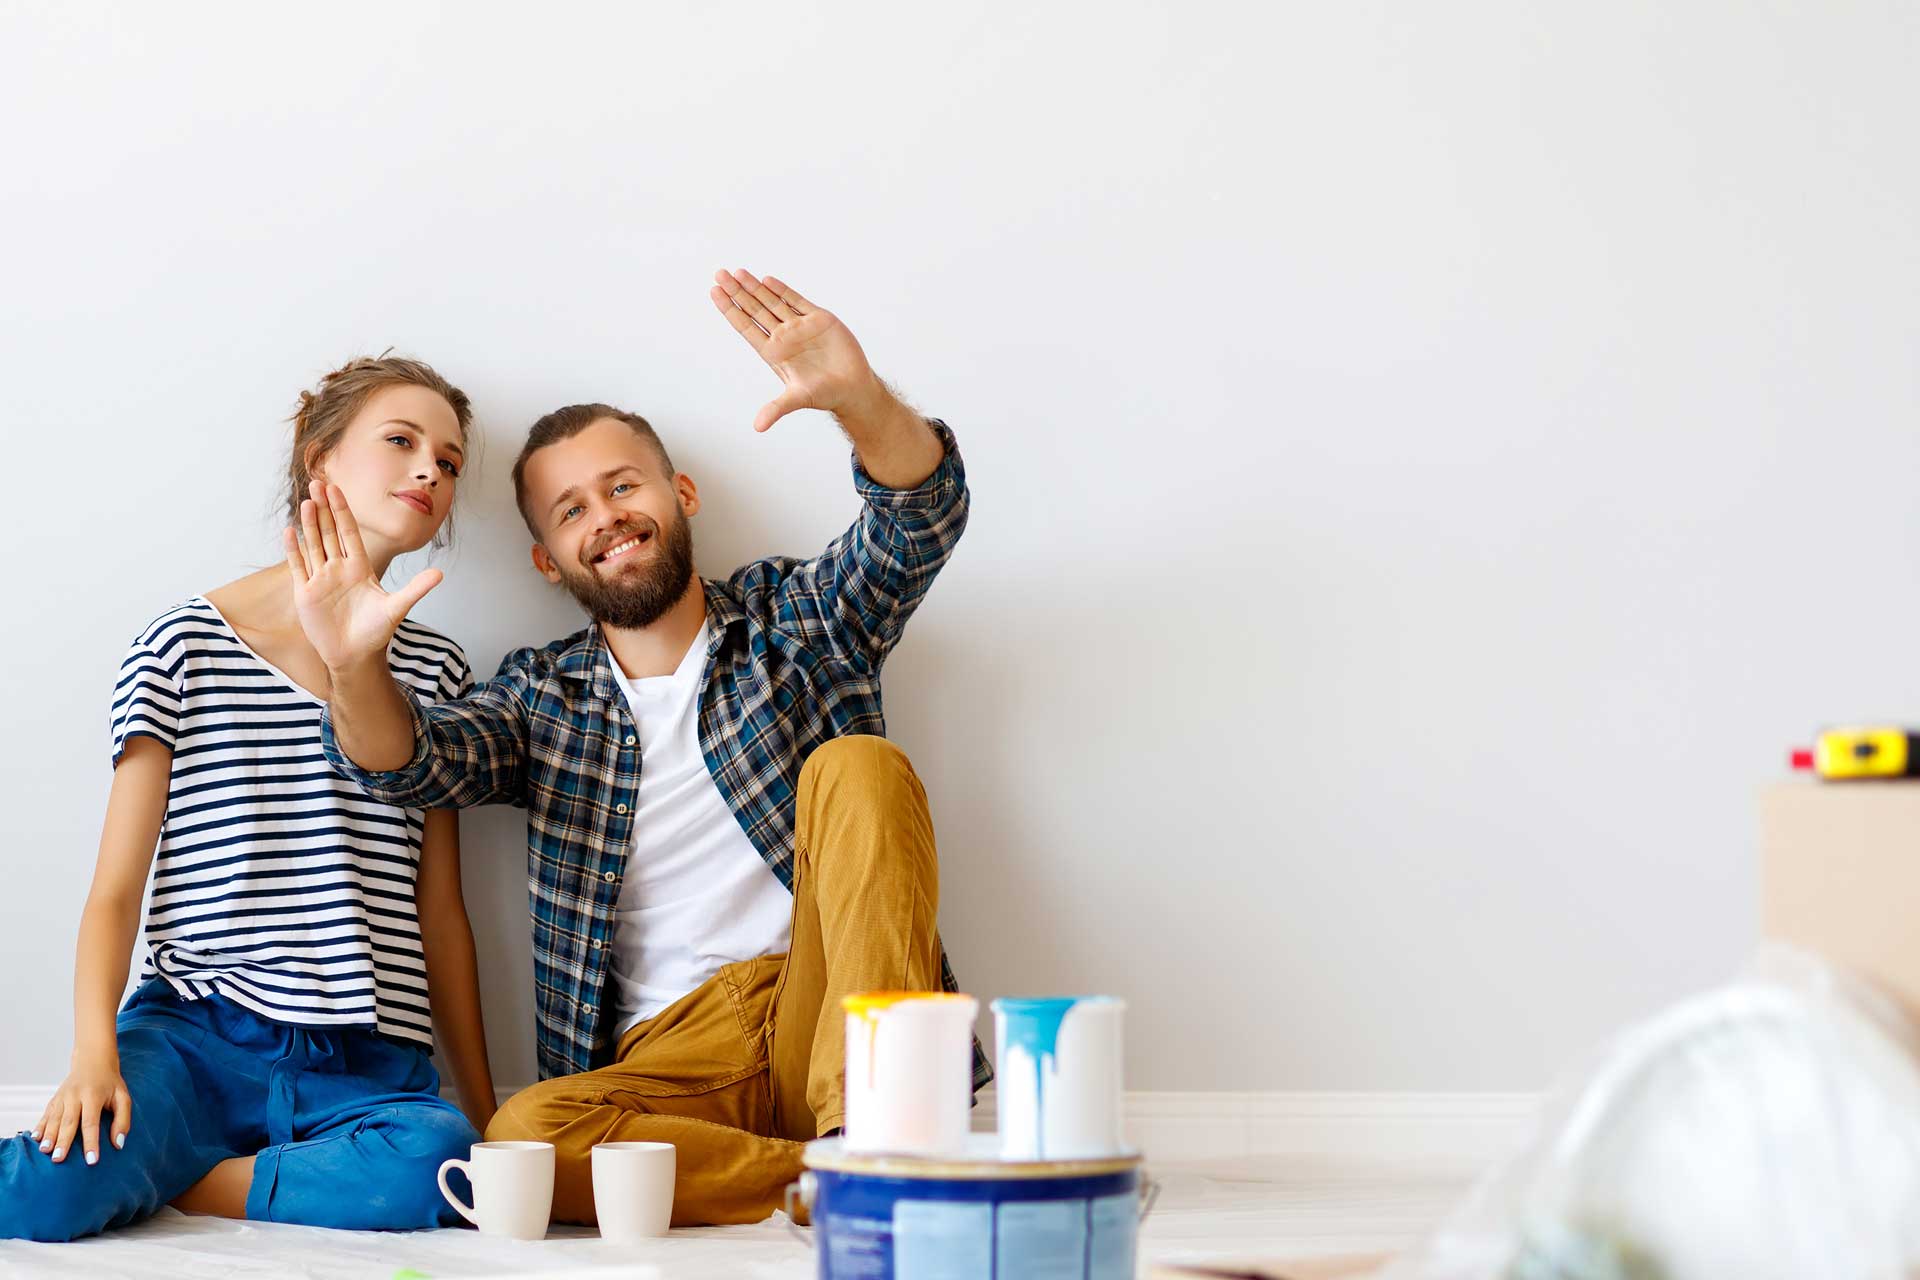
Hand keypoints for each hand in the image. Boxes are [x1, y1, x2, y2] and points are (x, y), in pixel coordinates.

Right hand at [33, 1053, 129, 1165]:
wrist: (93, 1061)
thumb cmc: (110, 1083)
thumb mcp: (123, 1097)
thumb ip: (123, 1120)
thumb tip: (118, 1144)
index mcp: (93, 1096)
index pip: (91, 1123)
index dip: (91, 1142)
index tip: (91, 1160)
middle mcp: (75, 1096)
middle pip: (68, 1122)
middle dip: (63, 1142)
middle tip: (59, 1160)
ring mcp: (62, 1096)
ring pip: (54, 1118)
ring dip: (48, 1136)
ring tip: (45, 1151)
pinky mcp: (55, 1099)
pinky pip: (46, 1114)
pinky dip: (40, 1126)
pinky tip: (35, 1138)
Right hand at [284, 480, 441, 673]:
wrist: (355, 656)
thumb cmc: (376, 632)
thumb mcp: (396, 608)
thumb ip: (415, 589)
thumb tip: (440, 573)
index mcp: (360, 567)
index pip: (349, 532)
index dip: (343, 511)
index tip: (337, 488)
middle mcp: (339, 569)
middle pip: (329, 532)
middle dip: (324, 508)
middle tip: (318, 482)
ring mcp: (320, 579)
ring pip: (313, 544)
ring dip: (309, 523)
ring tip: (307, 500)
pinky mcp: (305, 593)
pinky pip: (297, 566)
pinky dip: (293, 549)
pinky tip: (289, 530)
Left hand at [709, 269, 884, 432]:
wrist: (852, 387)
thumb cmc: (824, 395)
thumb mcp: (797, 400)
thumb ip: (777, 409)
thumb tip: (758, 427)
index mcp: (773, 352)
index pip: (746, 326)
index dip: (730, 310)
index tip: (715, 292)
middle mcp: (783, 337)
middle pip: (754, 310)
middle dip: (737, 292)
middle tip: (719, 274)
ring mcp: (800, 326)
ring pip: (772, 302)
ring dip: (755, 287)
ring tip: (737, 272)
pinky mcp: (819, 319)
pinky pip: (797, 300)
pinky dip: (782, 290)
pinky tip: (767, 281)